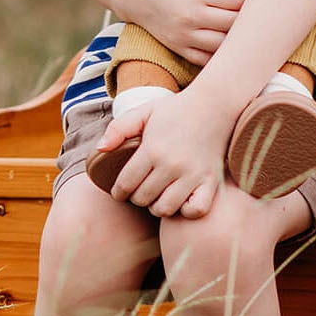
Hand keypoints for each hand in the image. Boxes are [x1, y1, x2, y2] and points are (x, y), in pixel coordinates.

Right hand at [107, 0, 249, 64]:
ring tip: (247, 30)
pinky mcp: (178, 48)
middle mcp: (191, 16)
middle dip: (252, 19)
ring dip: (239, 40)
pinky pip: (207, 60)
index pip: (240, 1)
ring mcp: (184, 36)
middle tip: (260, 13)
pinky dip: (222, 56)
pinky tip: (230, 46)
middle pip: (235, 25)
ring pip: (224, 46)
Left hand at [107, 88, 233, 216]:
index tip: (119, 192)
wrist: (215, 105)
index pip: (126, 184)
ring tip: (157, 195)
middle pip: (143, 199)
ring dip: (157, 205)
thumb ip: (119, 128)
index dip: (118, 191)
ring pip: (165, 208)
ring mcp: (193, 175)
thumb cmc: (176, 109)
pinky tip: (182, 199)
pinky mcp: (211, 181)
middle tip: (139, 190)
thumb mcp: (145, 111)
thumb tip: (100, 149)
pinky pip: (195, 210)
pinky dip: (186, 210)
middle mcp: (172, 165)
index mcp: (153, 149)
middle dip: (136, 197)